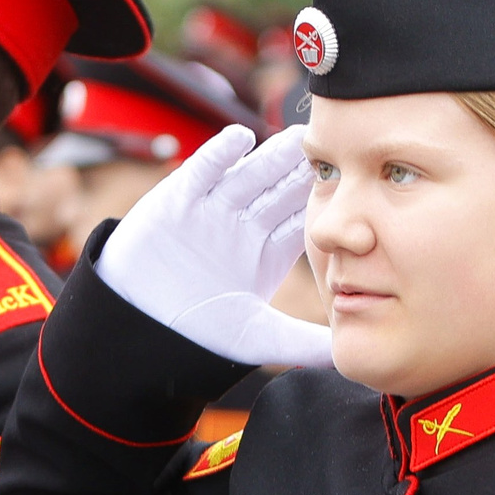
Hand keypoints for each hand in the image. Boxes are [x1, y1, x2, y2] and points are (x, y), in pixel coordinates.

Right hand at [95, 125, 322, 365]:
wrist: (139, 326)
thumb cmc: (196, 335)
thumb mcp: (256, 338)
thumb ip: (302, 343)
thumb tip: (346, 356)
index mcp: (268, 251)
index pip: (303, 219)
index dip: (326, 204)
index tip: (355, 190)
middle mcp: (245, 225)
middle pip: (281, 190)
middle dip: (303, 171)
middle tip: (333, 150)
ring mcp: (214, 208)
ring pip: (250, 175)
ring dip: (272, 156)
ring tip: (295, 138)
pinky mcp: (180, 198)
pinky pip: (204, 170)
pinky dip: (220, 154)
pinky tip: (240, 138)